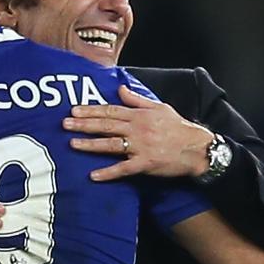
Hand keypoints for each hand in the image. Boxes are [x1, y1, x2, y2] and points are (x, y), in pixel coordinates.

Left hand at [63, 85, 213, 181]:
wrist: (198, 148)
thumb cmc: (179, 127)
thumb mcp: (159, 107)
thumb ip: (137, 99)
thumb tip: (120, 89)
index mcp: (139, 115)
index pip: (110, 111)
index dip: (91, 110)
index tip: (74, 109)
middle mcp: (137, 129)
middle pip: (106, 126)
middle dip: (84, 124)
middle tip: (65, 124)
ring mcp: (140, 147)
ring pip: (111, 145)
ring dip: (90, 145)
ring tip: (72, 144)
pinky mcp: (145, 164)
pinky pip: (124, 169)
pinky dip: (109, 173)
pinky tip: (93, 175)